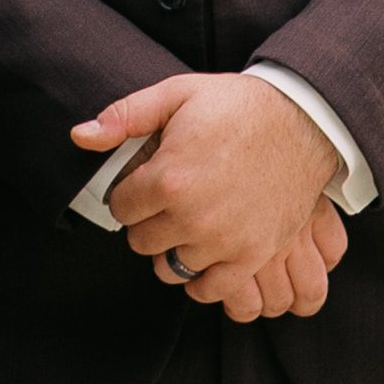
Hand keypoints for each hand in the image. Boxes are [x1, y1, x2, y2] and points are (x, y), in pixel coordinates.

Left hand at [72, 70, 352, 319]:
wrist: (304, 120)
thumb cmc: (238, 106)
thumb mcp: (178, 94)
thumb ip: (124, 116)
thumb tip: (79, 135)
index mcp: (169, 178)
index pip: (120, 208)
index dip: (129, 193)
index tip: (144, 184)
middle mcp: (194, 217)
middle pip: (141, 241)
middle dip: (148, 221)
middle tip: (166, 201)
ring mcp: (225, 241)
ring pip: (171, 267)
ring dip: (174, 247)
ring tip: (186, 223)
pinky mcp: (254, 255)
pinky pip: (211, 289)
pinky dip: (202, 278)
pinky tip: (204, 253)